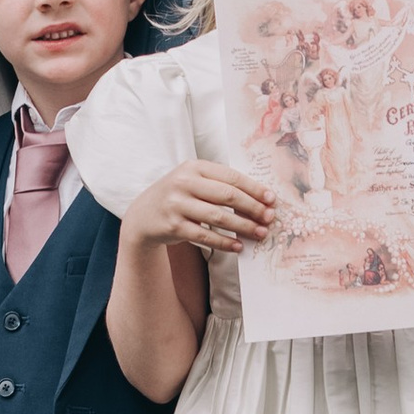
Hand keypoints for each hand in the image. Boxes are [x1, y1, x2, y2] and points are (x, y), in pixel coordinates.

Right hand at [122, 162, 273, 256]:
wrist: (143, 215)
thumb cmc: (178, 196)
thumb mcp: (193, 181)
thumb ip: (219, 185)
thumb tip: (258, 199)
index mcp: (193, 167)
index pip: (231, 177)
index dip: (254, 189)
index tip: (271, 199)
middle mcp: (183, 183)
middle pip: (227, 196)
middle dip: (252, 208)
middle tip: (269, 218)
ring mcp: (177, 204)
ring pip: (218, 217)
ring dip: (243, 227)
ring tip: (260, 234)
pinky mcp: (173, 226)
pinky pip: (205, 236)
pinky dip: (225, 242)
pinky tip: (238, 246)